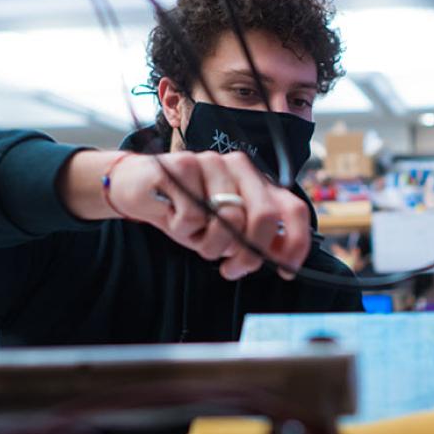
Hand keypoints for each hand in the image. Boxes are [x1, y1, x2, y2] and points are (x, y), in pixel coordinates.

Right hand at [103, 151, 311, 279]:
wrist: (137, 189)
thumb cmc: (184, 212)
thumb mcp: (223, 232)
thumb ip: (251, 240)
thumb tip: (279, 259)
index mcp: (257, 182)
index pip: (293, 209)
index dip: (296, 243)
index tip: (286, 271)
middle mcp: (241, 167)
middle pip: (266, 216)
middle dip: (251, 253)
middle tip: (232, 269)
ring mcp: (213, 162)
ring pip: (229, 219)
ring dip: (210, 243)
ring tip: (195, 235)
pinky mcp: (184, 164)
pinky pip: (193, 216)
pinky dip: (182, 228)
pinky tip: (172, 216)